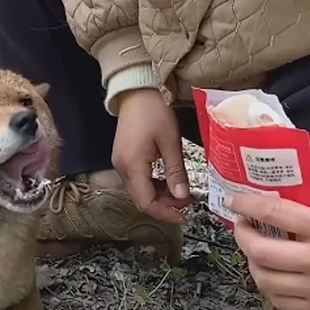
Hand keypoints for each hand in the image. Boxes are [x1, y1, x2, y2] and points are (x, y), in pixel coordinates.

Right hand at [113, 89, 193, 222]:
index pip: (146, 201)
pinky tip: (168, 181)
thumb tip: (182, 196)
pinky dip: (153, 185)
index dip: (165, 212)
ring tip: (181, 192)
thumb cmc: (154, 112)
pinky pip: (138, 181)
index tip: (183, 216)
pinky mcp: (124, 159)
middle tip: (188, 202)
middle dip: (165, 205)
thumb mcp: (170, 142)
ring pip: (139, 191)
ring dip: (160, 196)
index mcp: (132, 166)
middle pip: (141, 199)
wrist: (136, 93)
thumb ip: (176, 171)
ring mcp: (121, 164)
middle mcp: (122, 169)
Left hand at [225, 189, 309, 309]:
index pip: (275, 213)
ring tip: (255, 250)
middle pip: (261, 251)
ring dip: (251, 262)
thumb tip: (275, 193)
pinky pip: (277, 300)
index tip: (235, 200)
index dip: (248, 205)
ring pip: (263, 279)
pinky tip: (271, 272)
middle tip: (242, 226)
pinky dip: (267, 285)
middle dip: (242, 236)